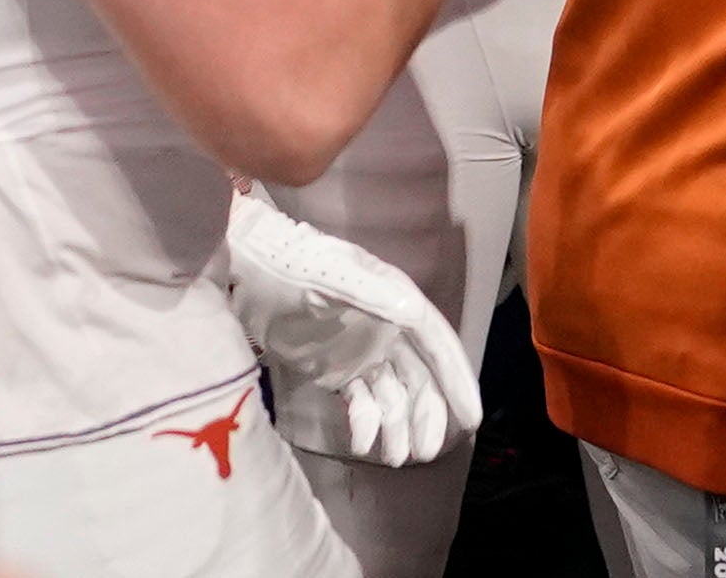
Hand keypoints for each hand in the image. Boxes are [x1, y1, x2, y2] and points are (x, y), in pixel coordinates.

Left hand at [224, 192, 482, 465]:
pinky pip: (362, 403)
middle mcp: (389, 330)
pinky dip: (366, 422)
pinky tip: (363, 441)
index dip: (457, 380)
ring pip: (393, 397)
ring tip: (396, 458)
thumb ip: (375, 293)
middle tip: (428, 452)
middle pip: (420, 380)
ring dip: (397, 427)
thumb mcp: (337, 275)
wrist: (254, 274)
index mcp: (399, 303)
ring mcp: (364, 353)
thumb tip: (415, 314)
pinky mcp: (338, 371)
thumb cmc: (299, 268)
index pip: (438, 346)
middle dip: (427, 416)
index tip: (470, 418)